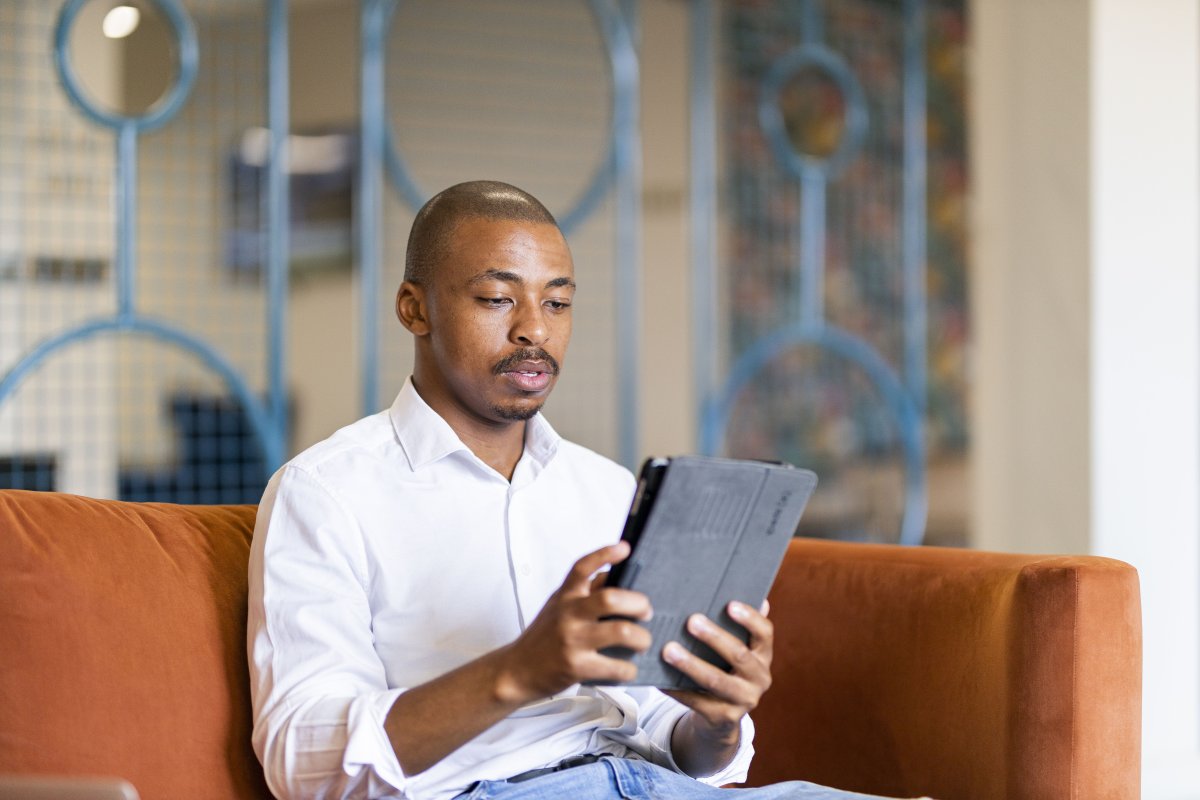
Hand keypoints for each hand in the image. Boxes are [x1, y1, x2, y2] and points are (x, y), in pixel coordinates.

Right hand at [495, 542, 653, 704]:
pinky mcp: (576, 667)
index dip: (604, 554)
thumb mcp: (558, 607)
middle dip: (638, 604)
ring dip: (641, 638)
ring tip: (642, 641)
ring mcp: (572, 640)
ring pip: (621, 631)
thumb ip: (583, 592)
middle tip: (646, 612)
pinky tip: (628, 669)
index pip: (583, 567)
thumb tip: (614, 576)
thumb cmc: (542, 639)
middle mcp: (568, 614)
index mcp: (565, 596)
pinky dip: (629, 669)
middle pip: (611, 598)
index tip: (624, 548)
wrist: (516, 671)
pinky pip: (615, 667)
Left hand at [663, 599, 772, 748]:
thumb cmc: (725, 669)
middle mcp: (759, 678)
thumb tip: (757, 595)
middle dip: (714, 637)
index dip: (750, 618)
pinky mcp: (724, 718)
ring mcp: (743, 701)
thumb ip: (741, 626)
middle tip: (691, 621)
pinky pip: (697, 702)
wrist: (723, 717)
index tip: (729, 604)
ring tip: (668, 650)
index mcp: (763, 655)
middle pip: (739, 655)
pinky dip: (677, 689)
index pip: (765, 633)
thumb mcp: (738, 648)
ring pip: (716, 681)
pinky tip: (659, 678)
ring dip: (691, 664)